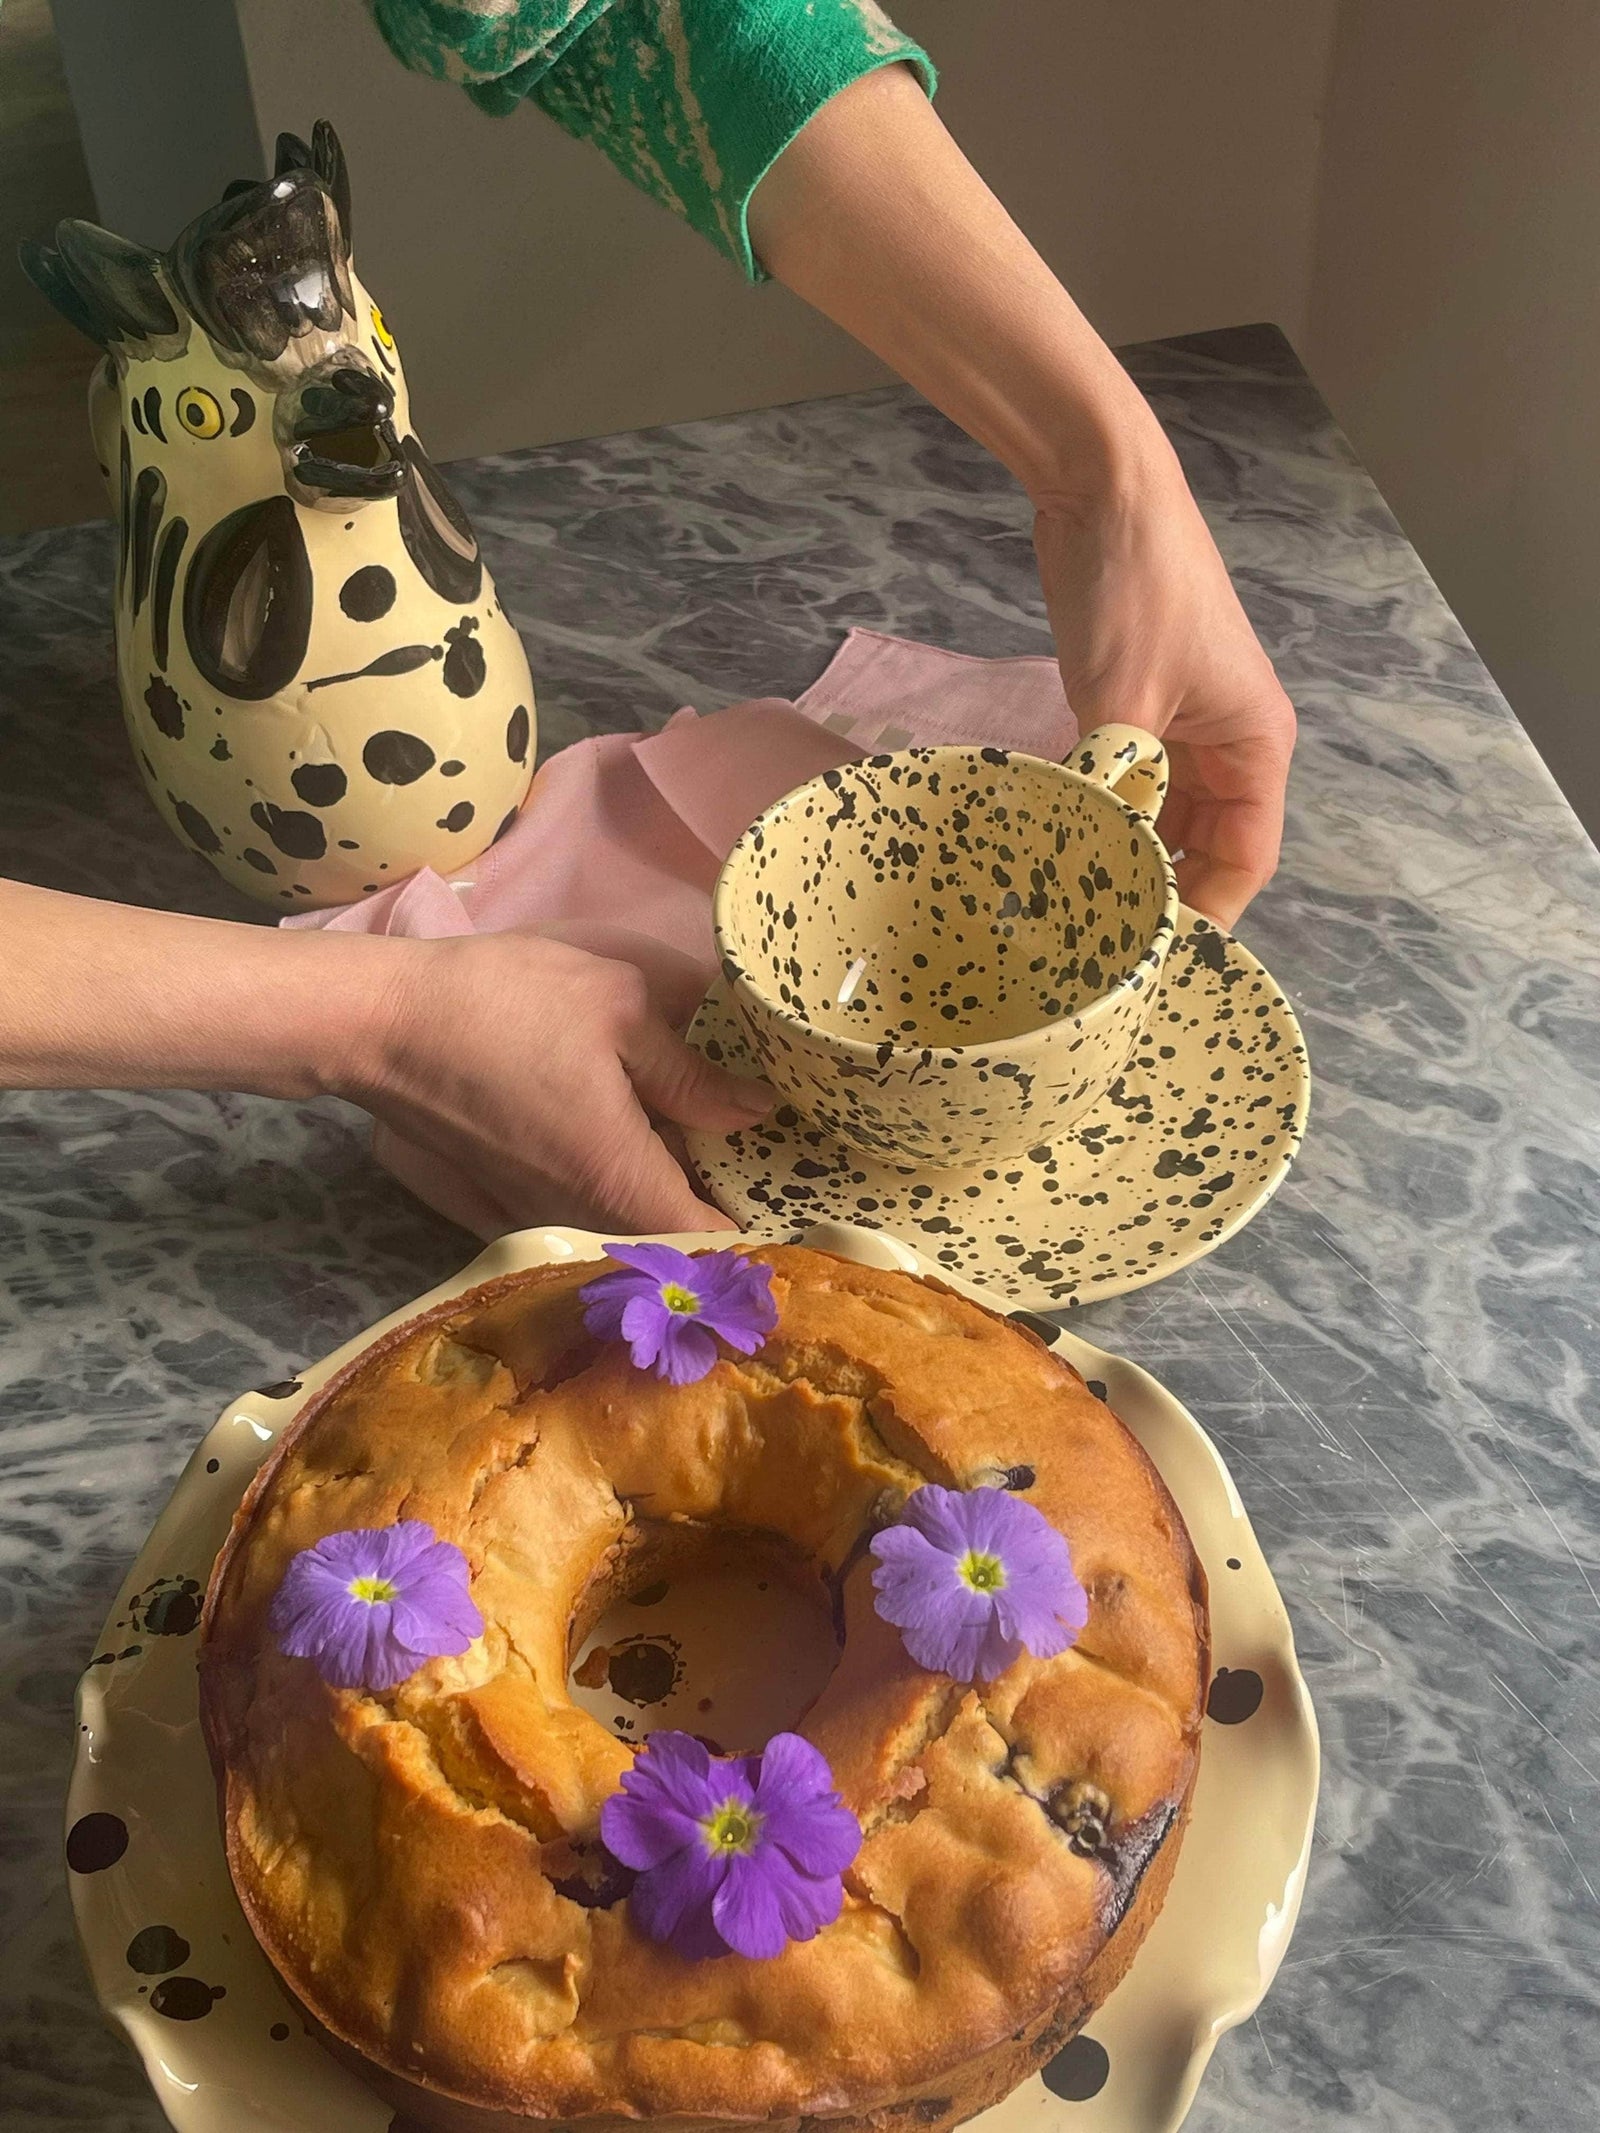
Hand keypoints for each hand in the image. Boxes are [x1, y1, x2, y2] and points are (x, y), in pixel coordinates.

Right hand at [348, 934, 772, 1237]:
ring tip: (717, 1135)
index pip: (718, 1242)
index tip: (797, 1186)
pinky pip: (588, 1207)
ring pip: (631, 1225)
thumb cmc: (505, 1005)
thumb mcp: (620, 1009)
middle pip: (678, 1240)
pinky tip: (643, 1129)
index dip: (765, 1223)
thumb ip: (694, 1072)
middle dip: (724, 1203)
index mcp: (624, 1184)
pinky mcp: (509, 1200)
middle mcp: (585, 1220)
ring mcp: (543, 1216)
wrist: (382, 1023)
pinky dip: (624, 1182)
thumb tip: (755, 1110)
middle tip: (768, 1150)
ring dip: (674, 1192)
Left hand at [1032, 440, 1296, 926]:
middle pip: (1203, 848)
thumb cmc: (1136, 589)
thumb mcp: (1123, 698)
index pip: (1246, 861)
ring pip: (1159, 820)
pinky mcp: (1135, 707)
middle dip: (1158, 895)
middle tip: (1097, 950)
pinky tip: (1055, 850)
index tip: (1153, 962)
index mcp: (1255, 745)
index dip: (1206, 917)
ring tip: (1071, 913)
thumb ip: (1113, 788)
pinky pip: (1126, 784)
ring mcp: (1181, 726)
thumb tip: (1087, 868)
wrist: (1102, 489)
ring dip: (1123, 856)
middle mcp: (1229, 744)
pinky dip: (1098, 814)